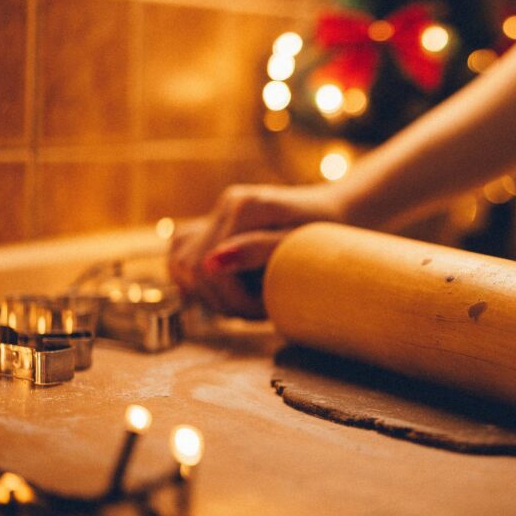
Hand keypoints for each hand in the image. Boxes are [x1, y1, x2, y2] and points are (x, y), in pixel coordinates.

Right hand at [168, 183, 346, 317]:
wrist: (335, 214)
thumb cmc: (324, 233)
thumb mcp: (298, 245)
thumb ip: (258, 250)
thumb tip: (212, 263)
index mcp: (244, 206)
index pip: (210, 267)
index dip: (233, 298)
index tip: (264, 310)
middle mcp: (225, 204)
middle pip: (191, 267)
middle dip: (222, 300)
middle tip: (258, 310)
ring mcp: (217, 212)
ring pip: (181, 262)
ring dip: (209, 293)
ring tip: (246, 301)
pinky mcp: (213, 224)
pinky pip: (182, 253)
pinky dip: (195, 278)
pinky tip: (225, 290)